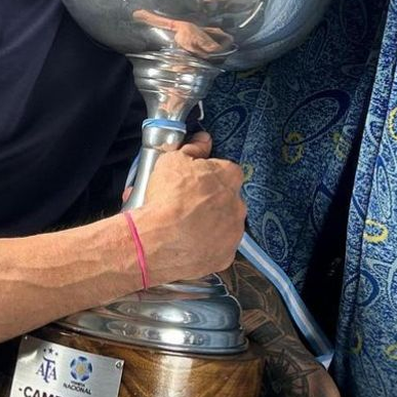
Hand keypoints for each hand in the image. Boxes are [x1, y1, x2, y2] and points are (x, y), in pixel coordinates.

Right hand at [132, 131, 245, 281]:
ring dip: (208, 224)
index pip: (226, 170)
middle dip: (209, 201)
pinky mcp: (225, 257)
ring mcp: (233, 233)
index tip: (193, 180)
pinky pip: (217, 249)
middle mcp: (238, 205)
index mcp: (229, 177)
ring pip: (223, 225)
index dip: (208, 175)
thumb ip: (193, 148)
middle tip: (184, 204)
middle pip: (226, 199)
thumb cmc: (166, 198)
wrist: (157, 242)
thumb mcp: (172, 160)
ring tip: (182, 227)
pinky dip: (204, 247)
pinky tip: (185, 245)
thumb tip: (203, 140)